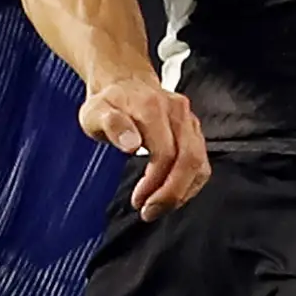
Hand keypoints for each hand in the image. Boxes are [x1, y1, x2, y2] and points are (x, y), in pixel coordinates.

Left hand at [79, 75, 207, 220]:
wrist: (124, 84)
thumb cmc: (108, 103)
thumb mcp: (94, 113)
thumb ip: (111, 125)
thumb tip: (130, 144)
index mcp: (152, 107)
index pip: (166, 152)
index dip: (155, 182)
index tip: (138, 200)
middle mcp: (177, 112)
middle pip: (189, 160)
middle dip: (172, 193)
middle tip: (150, 211)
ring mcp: (189, 121)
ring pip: (199, 164)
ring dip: (182, 192)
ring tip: (158, 206)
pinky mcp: (194, 131)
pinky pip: (201, 163)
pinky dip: (188, 185)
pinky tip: (170, 194)